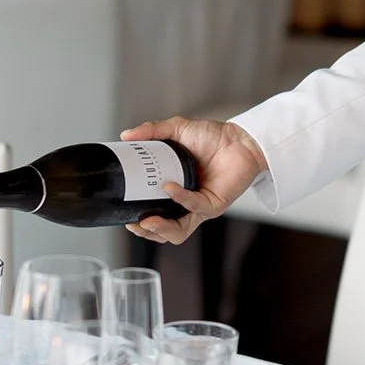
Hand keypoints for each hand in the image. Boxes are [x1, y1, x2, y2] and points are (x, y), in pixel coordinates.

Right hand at [120, 117, 267, 243]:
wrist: (239, 138)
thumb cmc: (213, 138)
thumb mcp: (176, 130)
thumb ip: (152, 131)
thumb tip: (126, 135)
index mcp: (175, 192)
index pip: (155, 216)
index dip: (140, 222)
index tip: (125, 215)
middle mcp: (187, 203)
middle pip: (166, 232)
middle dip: (147, 233)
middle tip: (134, 224)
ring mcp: (201, 206)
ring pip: (180, 231)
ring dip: (162, 229)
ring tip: (147, 220)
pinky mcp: (215, 204)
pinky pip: (195, 207)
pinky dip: (181, 198)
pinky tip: (170, 188)